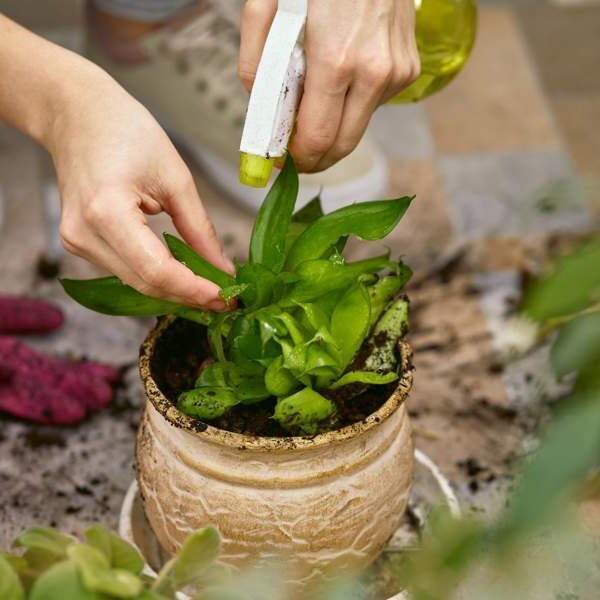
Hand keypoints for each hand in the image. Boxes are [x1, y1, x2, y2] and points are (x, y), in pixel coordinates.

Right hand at [48, 67, 232, 310]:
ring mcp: (77, 241)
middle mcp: (84, 234)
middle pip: (145, 283)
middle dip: (189, 295)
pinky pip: (125, 270)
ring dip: (175, 289)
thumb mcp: (176, 178)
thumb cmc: (125, 131)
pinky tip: (182, 274)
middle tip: (226, 298)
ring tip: (210, 287)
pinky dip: (156, 276)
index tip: (226, 297)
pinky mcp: (79, 242)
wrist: (76, 115)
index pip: (156, 270)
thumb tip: (222, 268)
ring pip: (135, 282)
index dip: (194, 289)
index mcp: (106, 211)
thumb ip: (200, 229)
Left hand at [238, 0, 419, 172]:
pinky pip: (374, 104)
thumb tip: (260, 106)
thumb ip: (256, 61)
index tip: (282, 160)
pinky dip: (353, 101)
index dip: (297, 158)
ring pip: (358, 126)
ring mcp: (396, 73)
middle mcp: (374, 74)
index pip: (317, 140)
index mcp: (336, 60)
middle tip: (294, 151)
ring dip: (333, 125)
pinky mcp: (408, 69)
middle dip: (315, 156)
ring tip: (315, 97)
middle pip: (342, 146)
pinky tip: (343, 73)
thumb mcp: (268, 3)